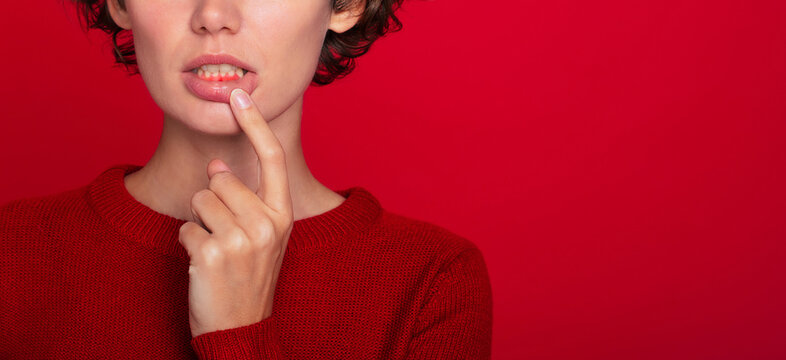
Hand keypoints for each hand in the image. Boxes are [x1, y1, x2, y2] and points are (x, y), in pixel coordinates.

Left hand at [178, 88, 293, 337]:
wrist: (241, 328)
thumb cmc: (249, 279)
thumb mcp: (262, 238)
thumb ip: (247, 199)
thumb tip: (219, 165)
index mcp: (283, 215)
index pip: (272, 158)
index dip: (255, 123)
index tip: (239, 95)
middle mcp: (267, 223)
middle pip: (222, 180)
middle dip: (213, 201)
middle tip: (225, 235)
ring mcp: (241, 239)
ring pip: (200, 200)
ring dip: (198, 223)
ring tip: (215, 251)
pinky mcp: (212, 253)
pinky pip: (185, 227)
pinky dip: (187, 244)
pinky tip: (203, 266)